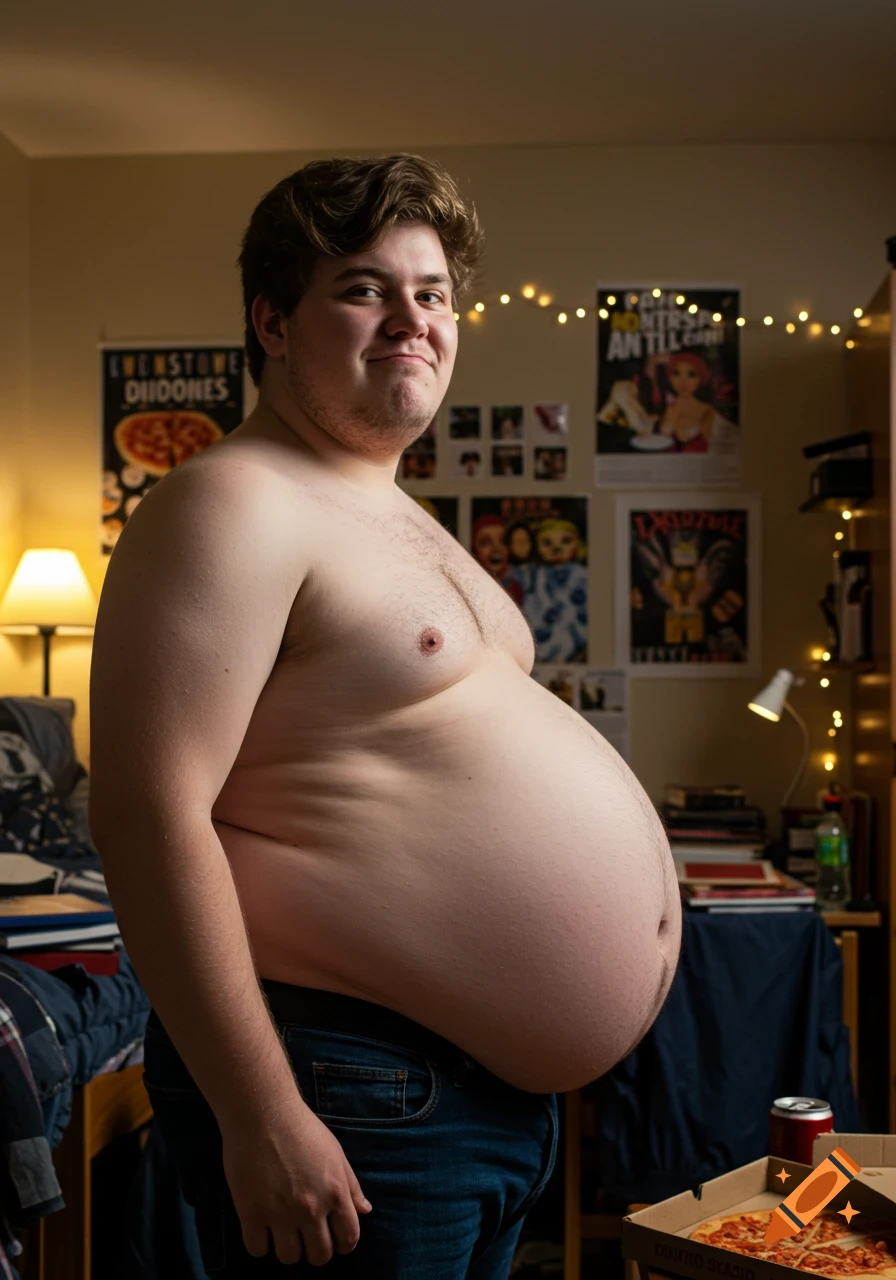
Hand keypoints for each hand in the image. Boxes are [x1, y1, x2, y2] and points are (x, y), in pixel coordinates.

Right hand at [221, 1104, 373, 1266]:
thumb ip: (352, 1186)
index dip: (344, 1245)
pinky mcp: (251, 1213)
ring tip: (285, 1233)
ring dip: (289, 1249)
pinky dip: (261, 1244)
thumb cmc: (302, 1128)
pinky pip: (258, 1250)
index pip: (349, 1239)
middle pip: (320, 1256)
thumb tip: (366, 1211)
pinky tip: (262, 1228)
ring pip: (289, 1258)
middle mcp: (311, 1208)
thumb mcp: (336, 1153)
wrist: (263, 1112)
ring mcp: (280, 1213)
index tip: (335, 1240)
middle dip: (317, 1251)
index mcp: (336, 1192)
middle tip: (308, 1237)